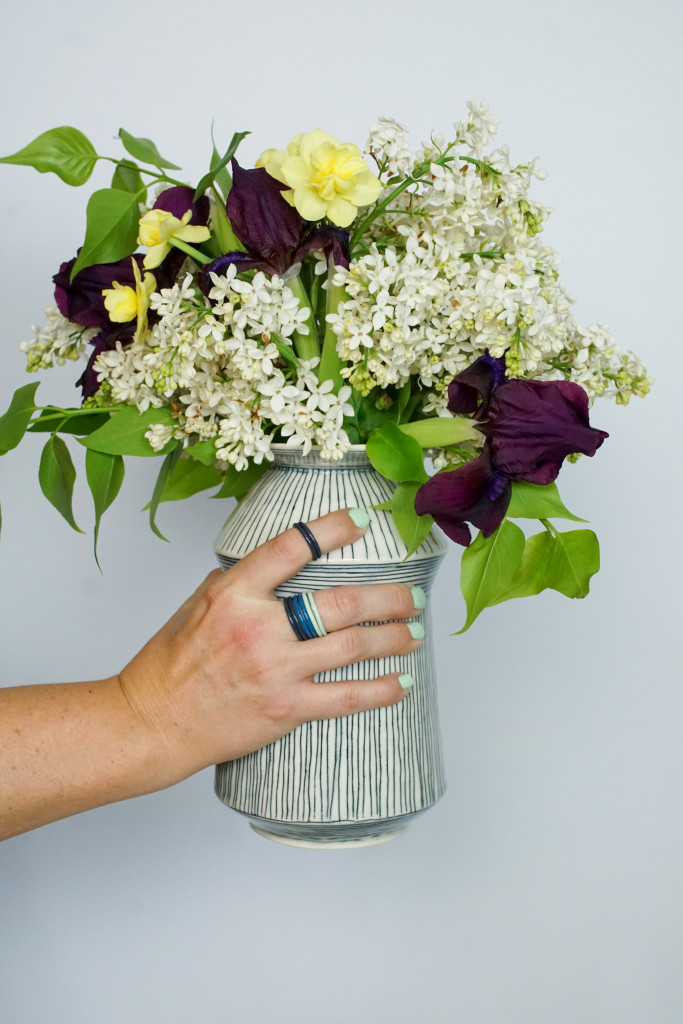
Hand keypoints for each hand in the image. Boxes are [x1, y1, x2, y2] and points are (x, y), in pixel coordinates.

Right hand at [118, 508, 424, 780]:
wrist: (153, 722)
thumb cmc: (171, 664)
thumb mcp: (198, 605)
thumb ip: (241, 582)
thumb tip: (279, 564)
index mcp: (234, 593)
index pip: (292, 547)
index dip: (333, 528)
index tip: (363, 521)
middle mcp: (258, 628)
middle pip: (341, 602)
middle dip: (388, 597)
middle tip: (412, 595)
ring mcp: (276, 670)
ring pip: (353, 646)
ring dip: (395, 637)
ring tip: (416, 630)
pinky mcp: (286, 709)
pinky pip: (347, 697)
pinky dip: (382, 689)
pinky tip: (403, 682)